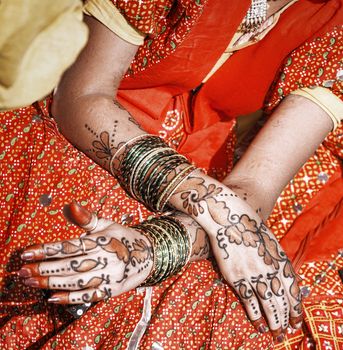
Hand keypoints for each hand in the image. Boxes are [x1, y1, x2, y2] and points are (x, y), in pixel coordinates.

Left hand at [18, 202, 152, 303]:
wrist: (148, 255)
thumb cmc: (122, 237)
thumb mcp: (106, 224)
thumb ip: (86, 218)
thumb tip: (71, 204)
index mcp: (101, 240)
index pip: (70, 246)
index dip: (47, 250)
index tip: (27, 253)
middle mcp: (104, 259)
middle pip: (69, 266)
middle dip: (44, 269)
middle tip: (23, 272)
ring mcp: (108, 276)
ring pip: (75, 282)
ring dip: (51, 284)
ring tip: (31, 283)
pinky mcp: (111, 290)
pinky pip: (88, 296)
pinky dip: (69, 298)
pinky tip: (52, 298)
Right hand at [170, 170, 302, 341]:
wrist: (227, 216)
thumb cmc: (247, 224)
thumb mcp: (268, 239)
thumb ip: (276, 258)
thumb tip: (281, 276)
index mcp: (279, 258)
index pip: (293, 289)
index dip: (296, 306)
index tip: (297, 318)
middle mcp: (269, 268)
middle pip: (282, 300)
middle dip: (286, 317)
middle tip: (286, 330)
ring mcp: (253, 273)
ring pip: (268, 304)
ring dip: (273, 320)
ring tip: (275, 332)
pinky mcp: (236, 276)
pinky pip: (248, 300)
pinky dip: (254, 314)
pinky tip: (258, 323)